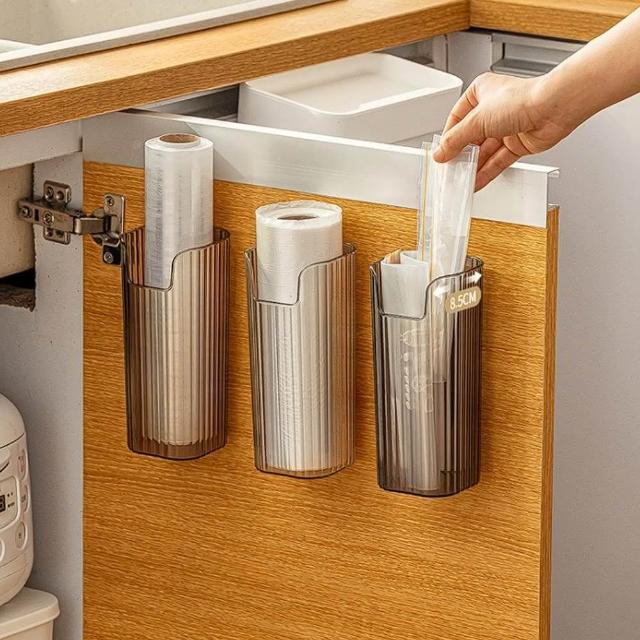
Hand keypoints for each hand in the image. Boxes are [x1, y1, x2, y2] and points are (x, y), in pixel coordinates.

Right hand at [433, 73, 573, 189]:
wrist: (553, 108)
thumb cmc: (522, 100)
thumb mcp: (477, 120)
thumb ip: (456, 140)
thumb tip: (441, 152)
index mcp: (481, 93)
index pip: (457, 118)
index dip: (449, 137)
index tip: (441, 153)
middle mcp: (494, 109)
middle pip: (471, 137)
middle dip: (461, 155)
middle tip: (450, 169)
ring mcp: (506, 127)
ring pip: (484, 152)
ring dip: (473, 167)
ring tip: (461, 179)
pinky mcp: (518, 143)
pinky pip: (497, 161)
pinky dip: (487, 172)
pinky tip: (476, 181)